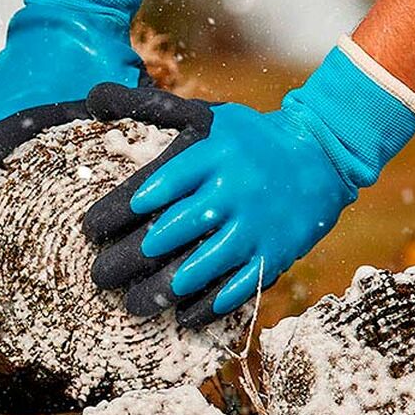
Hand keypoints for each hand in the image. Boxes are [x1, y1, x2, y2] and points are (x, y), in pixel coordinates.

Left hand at [82, 39, 414, 326]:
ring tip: (132, 303)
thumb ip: (150, 108)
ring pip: (202, 264)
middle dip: (129, 258)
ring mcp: (255, 225)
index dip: (117, 213)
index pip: (154, 188)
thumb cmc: (248, 139)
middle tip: (100, 276)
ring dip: (162, 288)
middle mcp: (231, 191)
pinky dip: (208, 306)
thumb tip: (93, 97)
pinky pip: (238, 287)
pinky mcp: (274, 253)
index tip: (91, 231)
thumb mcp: (205, 116)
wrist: (323, 156)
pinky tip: (181, 317)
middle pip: (171, 231)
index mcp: (210, 157)